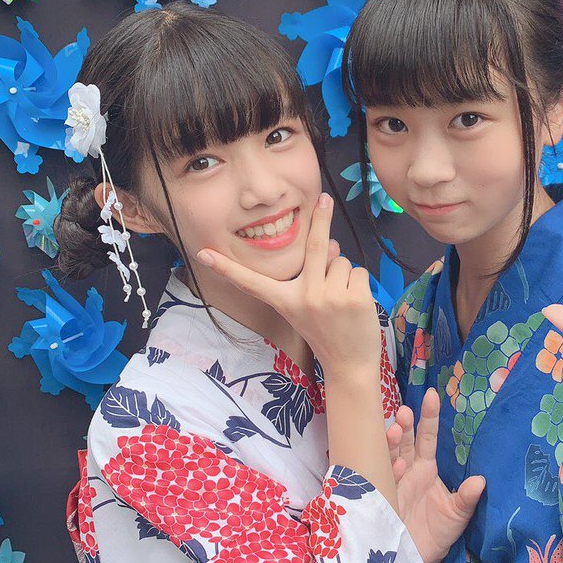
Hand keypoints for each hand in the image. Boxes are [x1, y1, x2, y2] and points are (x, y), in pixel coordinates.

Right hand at [196, 194, 380, 373]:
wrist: (348, 365)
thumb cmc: (326, 333)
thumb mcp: (308, 306)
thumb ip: (314, 274)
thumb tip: (330, 241)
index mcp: (284, 300)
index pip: (252, 282)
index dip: (226, 268)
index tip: (204, 254)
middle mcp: (303, 296)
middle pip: (314, 245)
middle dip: (320, 217)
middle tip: (324, 197)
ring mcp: (329, 296)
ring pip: (341, 261)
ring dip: (343, 274)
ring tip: (341, 303)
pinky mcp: (353, 298)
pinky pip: (357, 272)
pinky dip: (358, 284)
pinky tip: (354, 307)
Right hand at [387, 388, 485, 562]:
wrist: (416, 561)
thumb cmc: (438, 534)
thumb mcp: (457, 516)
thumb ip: (466, 498)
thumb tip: (481, 482)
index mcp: (426, 468)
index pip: (427, 436)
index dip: (429, 417)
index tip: (432, 395)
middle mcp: (407, 470)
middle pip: (403, 441)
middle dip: (403, 425)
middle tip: (404, 413)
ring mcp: (390, 481)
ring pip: (388, 454)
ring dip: (390, 442)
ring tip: (395, 432)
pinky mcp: (378, 496)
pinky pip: (379, 478)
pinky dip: (386, 470)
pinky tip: (395, 467)